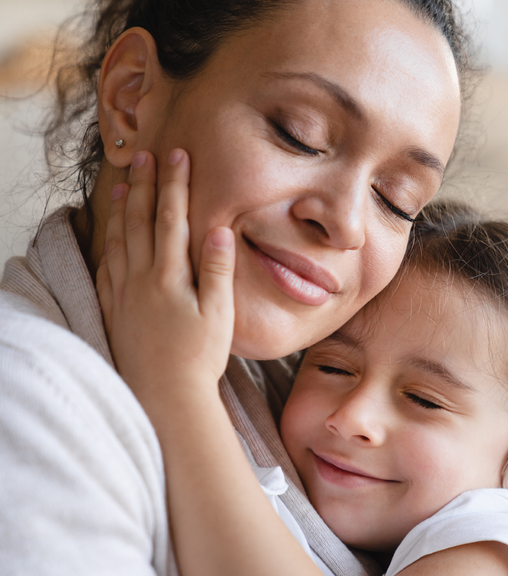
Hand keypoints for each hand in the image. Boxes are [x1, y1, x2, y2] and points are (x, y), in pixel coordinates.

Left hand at [96, 149, 235, 412]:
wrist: (165, 396)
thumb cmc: (199, 358)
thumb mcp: (220, 313)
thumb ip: (218, 270)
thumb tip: (219, 230)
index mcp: (170, 276)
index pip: (172, 218)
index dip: (175, 184)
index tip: (177, 156)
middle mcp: (142, 279)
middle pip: (142, 221)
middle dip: (146, 185)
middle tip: (145, 155)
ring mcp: (123, 293)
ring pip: (119, 239)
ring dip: (123, 209)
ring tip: (126, 185)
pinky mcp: (113, 309)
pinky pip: (106, 266)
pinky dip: (108, 243)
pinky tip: (110, 235)